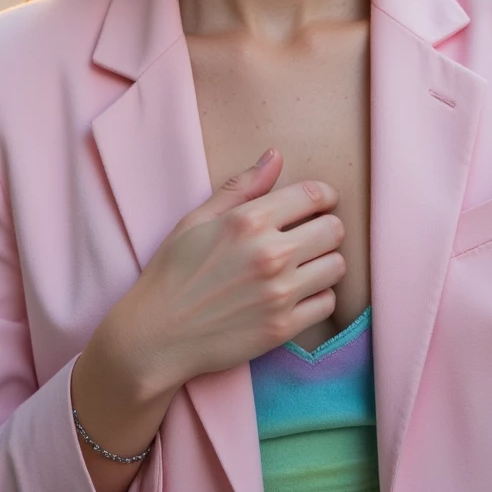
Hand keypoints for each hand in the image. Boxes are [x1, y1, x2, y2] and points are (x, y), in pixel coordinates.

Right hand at [117, 148, 345, 392]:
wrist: (156, 336)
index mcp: (248, 221)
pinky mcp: (282, 328)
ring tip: (304, 265)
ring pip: (336, 267)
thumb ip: (242, 187)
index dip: (324, 196)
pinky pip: (327, 304)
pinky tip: (297, 294)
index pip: (314, 195)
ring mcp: (279, 293)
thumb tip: (276, 155)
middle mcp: (270, 254)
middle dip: (326, 228)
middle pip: (334, 230)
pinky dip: (318, 297)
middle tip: (310, 235)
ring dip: (325, 262)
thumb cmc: (173, 272)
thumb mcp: (198, 219)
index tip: (320, 203)